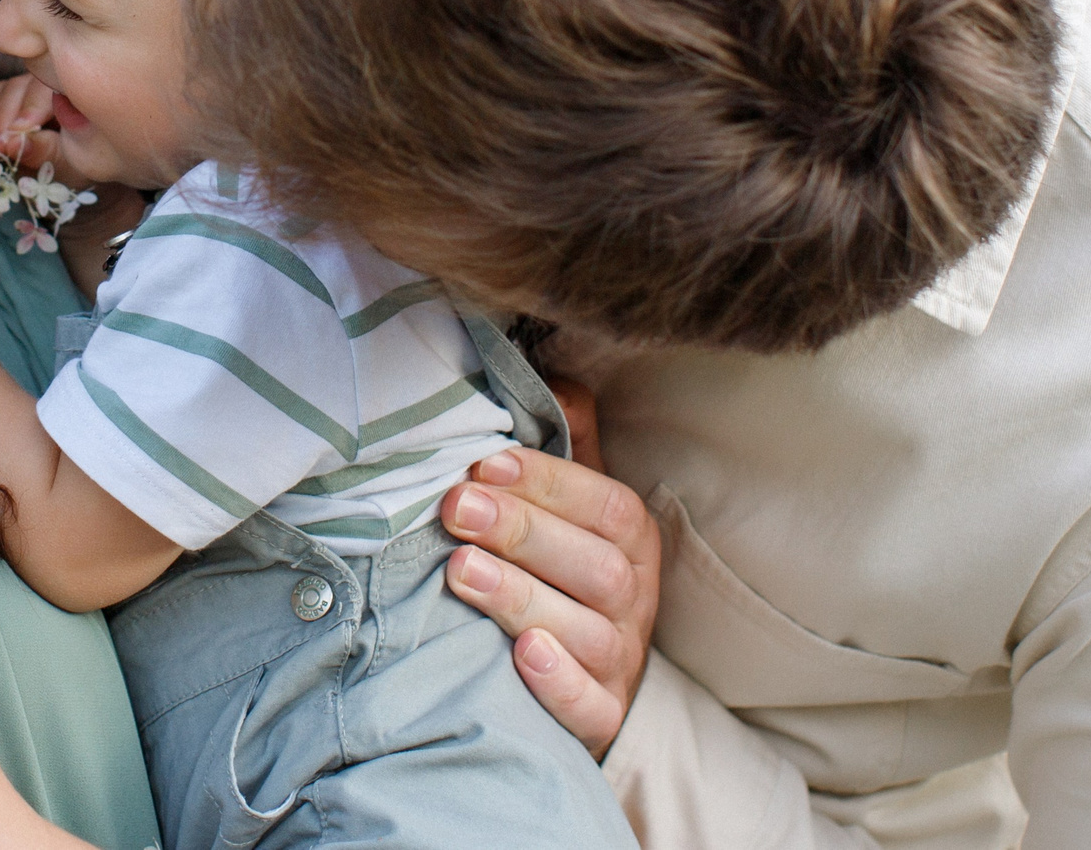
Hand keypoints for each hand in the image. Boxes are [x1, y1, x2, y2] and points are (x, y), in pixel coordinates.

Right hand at [0, 74, 75, 181]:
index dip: (29, 107)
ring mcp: (15, 92)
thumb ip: (46, 149)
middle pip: (13, 90)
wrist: (77, 163)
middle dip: (0, 120)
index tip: (17, 133)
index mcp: (65, 89)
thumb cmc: (83, 161)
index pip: (44, 88)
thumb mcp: (70, 161)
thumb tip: (16, 143)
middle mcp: (38, 83)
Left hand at [438, 385, 658, 757]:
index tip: (483, 461)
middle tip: (456, 507)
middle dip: (524, 531)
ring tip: (461, 571)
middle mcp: (634, 601)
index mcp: (631, 541)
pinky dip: (558, 683)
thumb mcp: (568, 503)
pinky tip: (520, 656)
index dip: (550, 481)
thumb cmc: (557, 570)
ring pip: (590, 633)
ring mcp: (618, 663)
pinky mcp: (599, 718)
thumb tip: (553, 370)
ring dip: (524, 598)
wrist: (570, 680)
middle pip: (598, 566)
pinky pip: (590, 707)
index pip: (607, 505)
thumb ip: (563, 441)